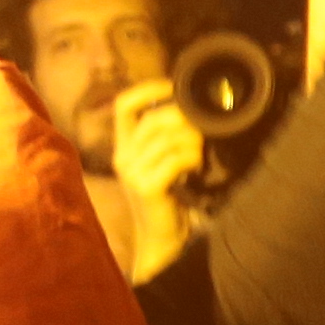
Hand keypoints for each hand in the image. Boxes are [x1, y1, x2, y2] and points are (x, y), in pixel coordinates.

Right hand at [107, 80, 205, 206]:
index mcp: (122, 147)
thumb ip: (163, 138)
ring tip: (200, 152)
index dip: (148, 89)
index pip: (123, 105)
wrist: (160, 236)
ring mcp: (132, 173)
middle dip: (182, 117)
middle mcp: (122, 157)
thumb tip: (188, 109)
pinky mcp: (147, 188)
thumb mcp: (158, 162)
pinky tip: (196, 168)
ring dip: (192, 141)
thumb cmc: (167, 196)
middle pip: (151, 120)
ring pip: (166, 139)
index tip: (173, 87)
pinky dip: (191, 158)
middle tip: (201, 127)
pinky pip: (174, 159)